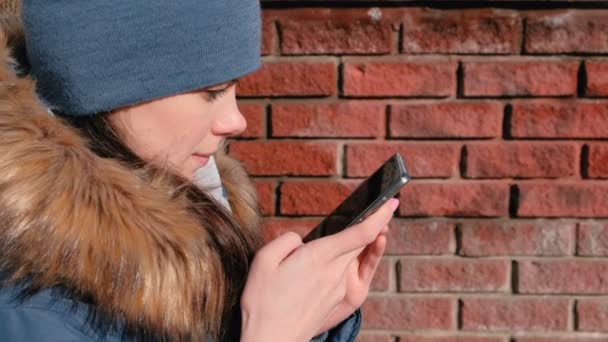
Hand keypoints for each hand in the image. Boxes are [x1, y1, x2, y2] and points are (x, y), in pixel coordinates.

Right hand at [240, 198, 398, 341]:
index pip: (361, 233)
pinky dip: (345, 262)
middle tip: (377, 209)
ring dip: (358, 245)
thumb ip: (286, 241)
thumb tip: (301, 241)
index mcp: (318, 257)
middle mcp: (334, 273)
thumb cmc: (262, 303)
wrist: (271, 341)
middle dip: (373, 226)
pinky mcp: (337, 302)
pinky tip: (333, 261)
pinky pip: (346, 274)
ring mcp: (338, 289)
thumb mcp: (263, 261)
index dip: (380, 216)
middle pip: (363, 244)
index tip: (393, 201)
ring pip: (354, 259)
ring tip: (355, 232)